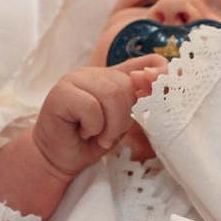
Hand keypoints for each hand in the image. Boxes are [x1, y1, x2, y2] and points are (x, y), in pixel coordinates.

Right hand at [34, 57, 163, 176]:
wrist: (58, 159)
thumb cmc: (91, 141)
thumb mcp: (124, 122)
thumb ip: (139, 101)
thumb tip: (157, 79)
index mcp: (114, 76)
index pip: (151, 61)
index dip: (163, 74)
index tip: (159, 97)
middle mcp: (95, 72)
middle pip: (127, 85)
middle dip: (123, 118)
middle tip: (109, 135)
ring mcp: (75, 78)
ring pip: (111, 94)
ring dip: (109, 125)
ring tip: (98, 136)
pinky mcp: (61, 92)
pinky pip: (91, 106)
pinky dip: (92, 126)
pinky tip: (82, 132)